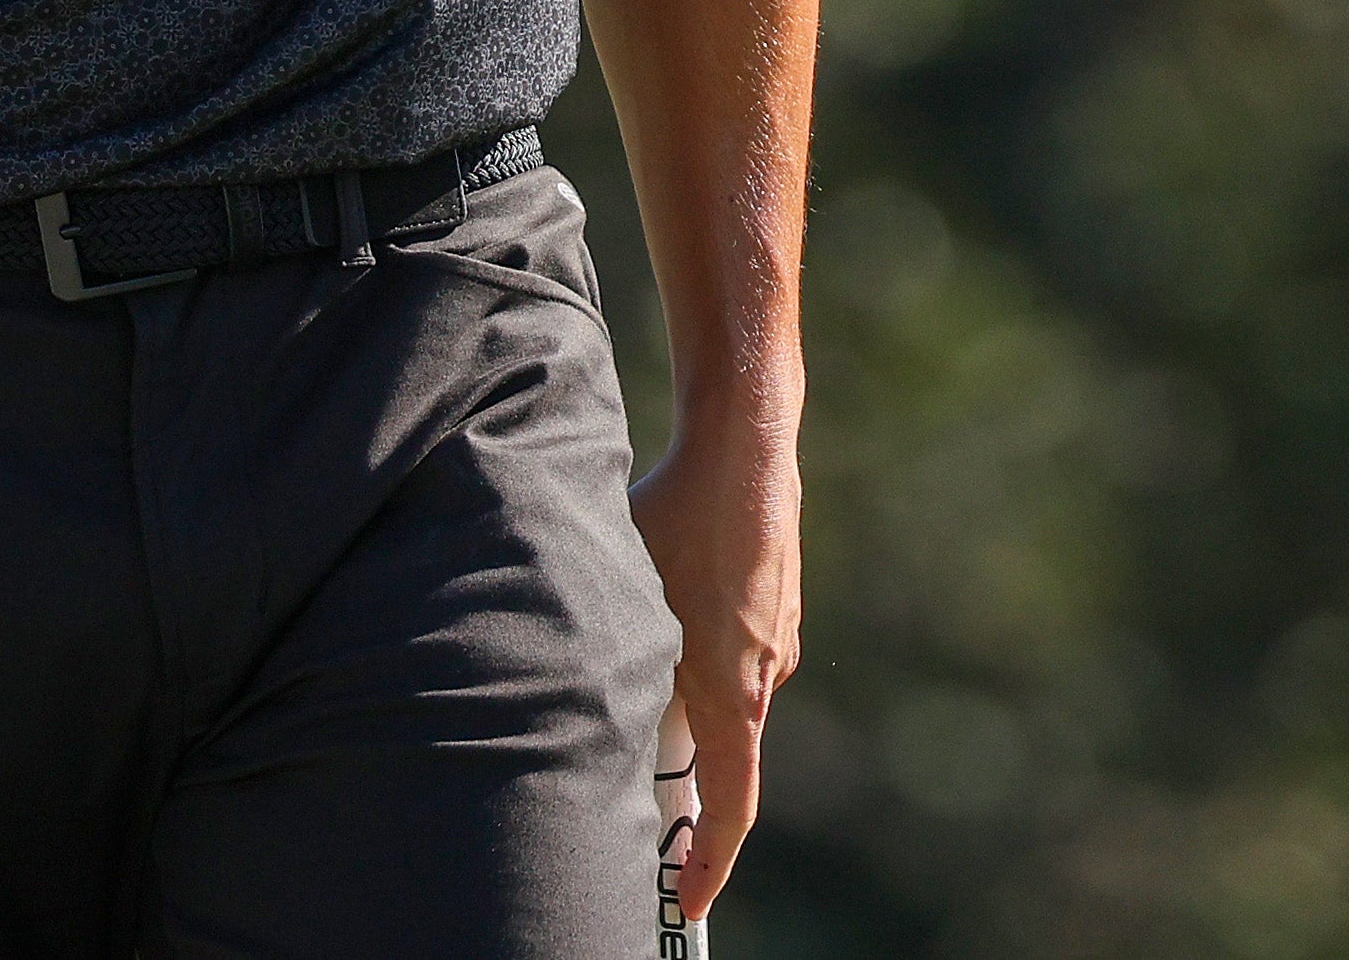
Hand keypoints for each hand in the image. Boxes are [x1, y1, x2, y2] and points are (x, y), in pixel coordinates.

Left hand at [628, 402, 800, 924]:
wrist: (745, 443)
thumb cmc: (677, 521)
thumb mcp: (626, 609)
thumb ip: (614, 674)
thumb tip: (570, 721)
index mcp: (737, 694)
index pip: (732, 808)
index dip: (711, 865)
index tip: (688, 906)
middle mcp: (768, 675)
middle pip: (721, 751)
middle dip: (674, 772)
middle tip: (623, 778)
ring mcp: (778, 636)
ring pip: (722, 691)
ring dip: (679, 696)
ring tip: (624, 666)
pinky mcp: (776, 601)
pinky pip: (734, 648)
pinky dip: (697, 651)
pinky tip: (663, 599)